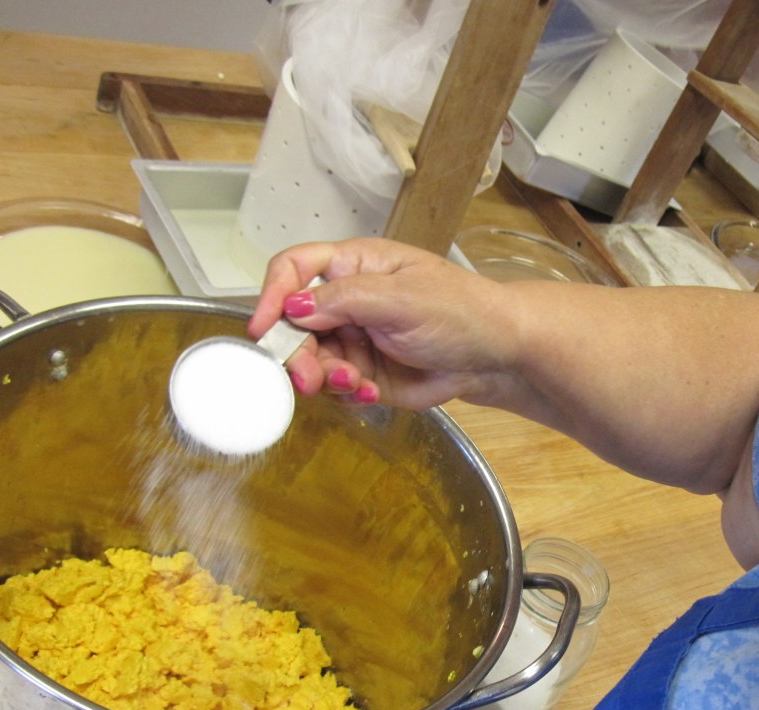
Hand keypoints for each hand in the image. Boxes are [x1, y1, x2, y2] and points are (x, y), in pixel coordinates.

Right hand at [248, 238, 516, 409]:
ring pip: (311, 360)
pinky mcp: (364, 374)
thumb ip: (345, 300)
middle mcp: (346, 301)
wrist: (494, 355)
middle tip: (310, 377)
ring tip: (356, 384)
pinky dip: (347, 394)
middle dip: (298, 352)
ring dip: (325, 378)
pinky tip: (371, 393)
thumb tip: (293, 307)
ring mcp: (353, 339)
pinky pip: (335, 387)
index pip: (295, 269)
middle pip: (294, 324)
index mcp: (354, 266)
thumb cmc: (461, 311)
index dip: (272, 295)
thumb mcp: (402, 297)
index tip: (263, 328)